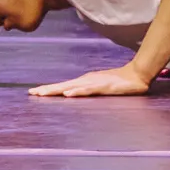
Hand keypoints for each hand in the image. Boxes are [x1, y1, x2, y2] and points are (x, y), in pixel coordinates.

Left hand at [28, 64, 154, 97]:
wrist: (138, 74)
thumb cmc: (120, 82)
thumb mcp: (101, 87)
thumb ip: (90, 90)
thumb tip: (77, 94)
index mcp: (85, 81)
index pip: (64, 86)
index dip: (49, 89)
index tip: (34, 92)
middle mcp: (87, 80)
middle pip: (64, 85)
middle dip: (47, 89)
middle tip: (32, 93)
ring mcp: (95, 83)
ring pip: (72, 87)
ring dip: (57, 90)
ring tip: (43, 93)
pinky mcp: (104, 87)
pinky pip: (88, 90)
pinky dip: (77, 92)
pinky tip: (68, 94)